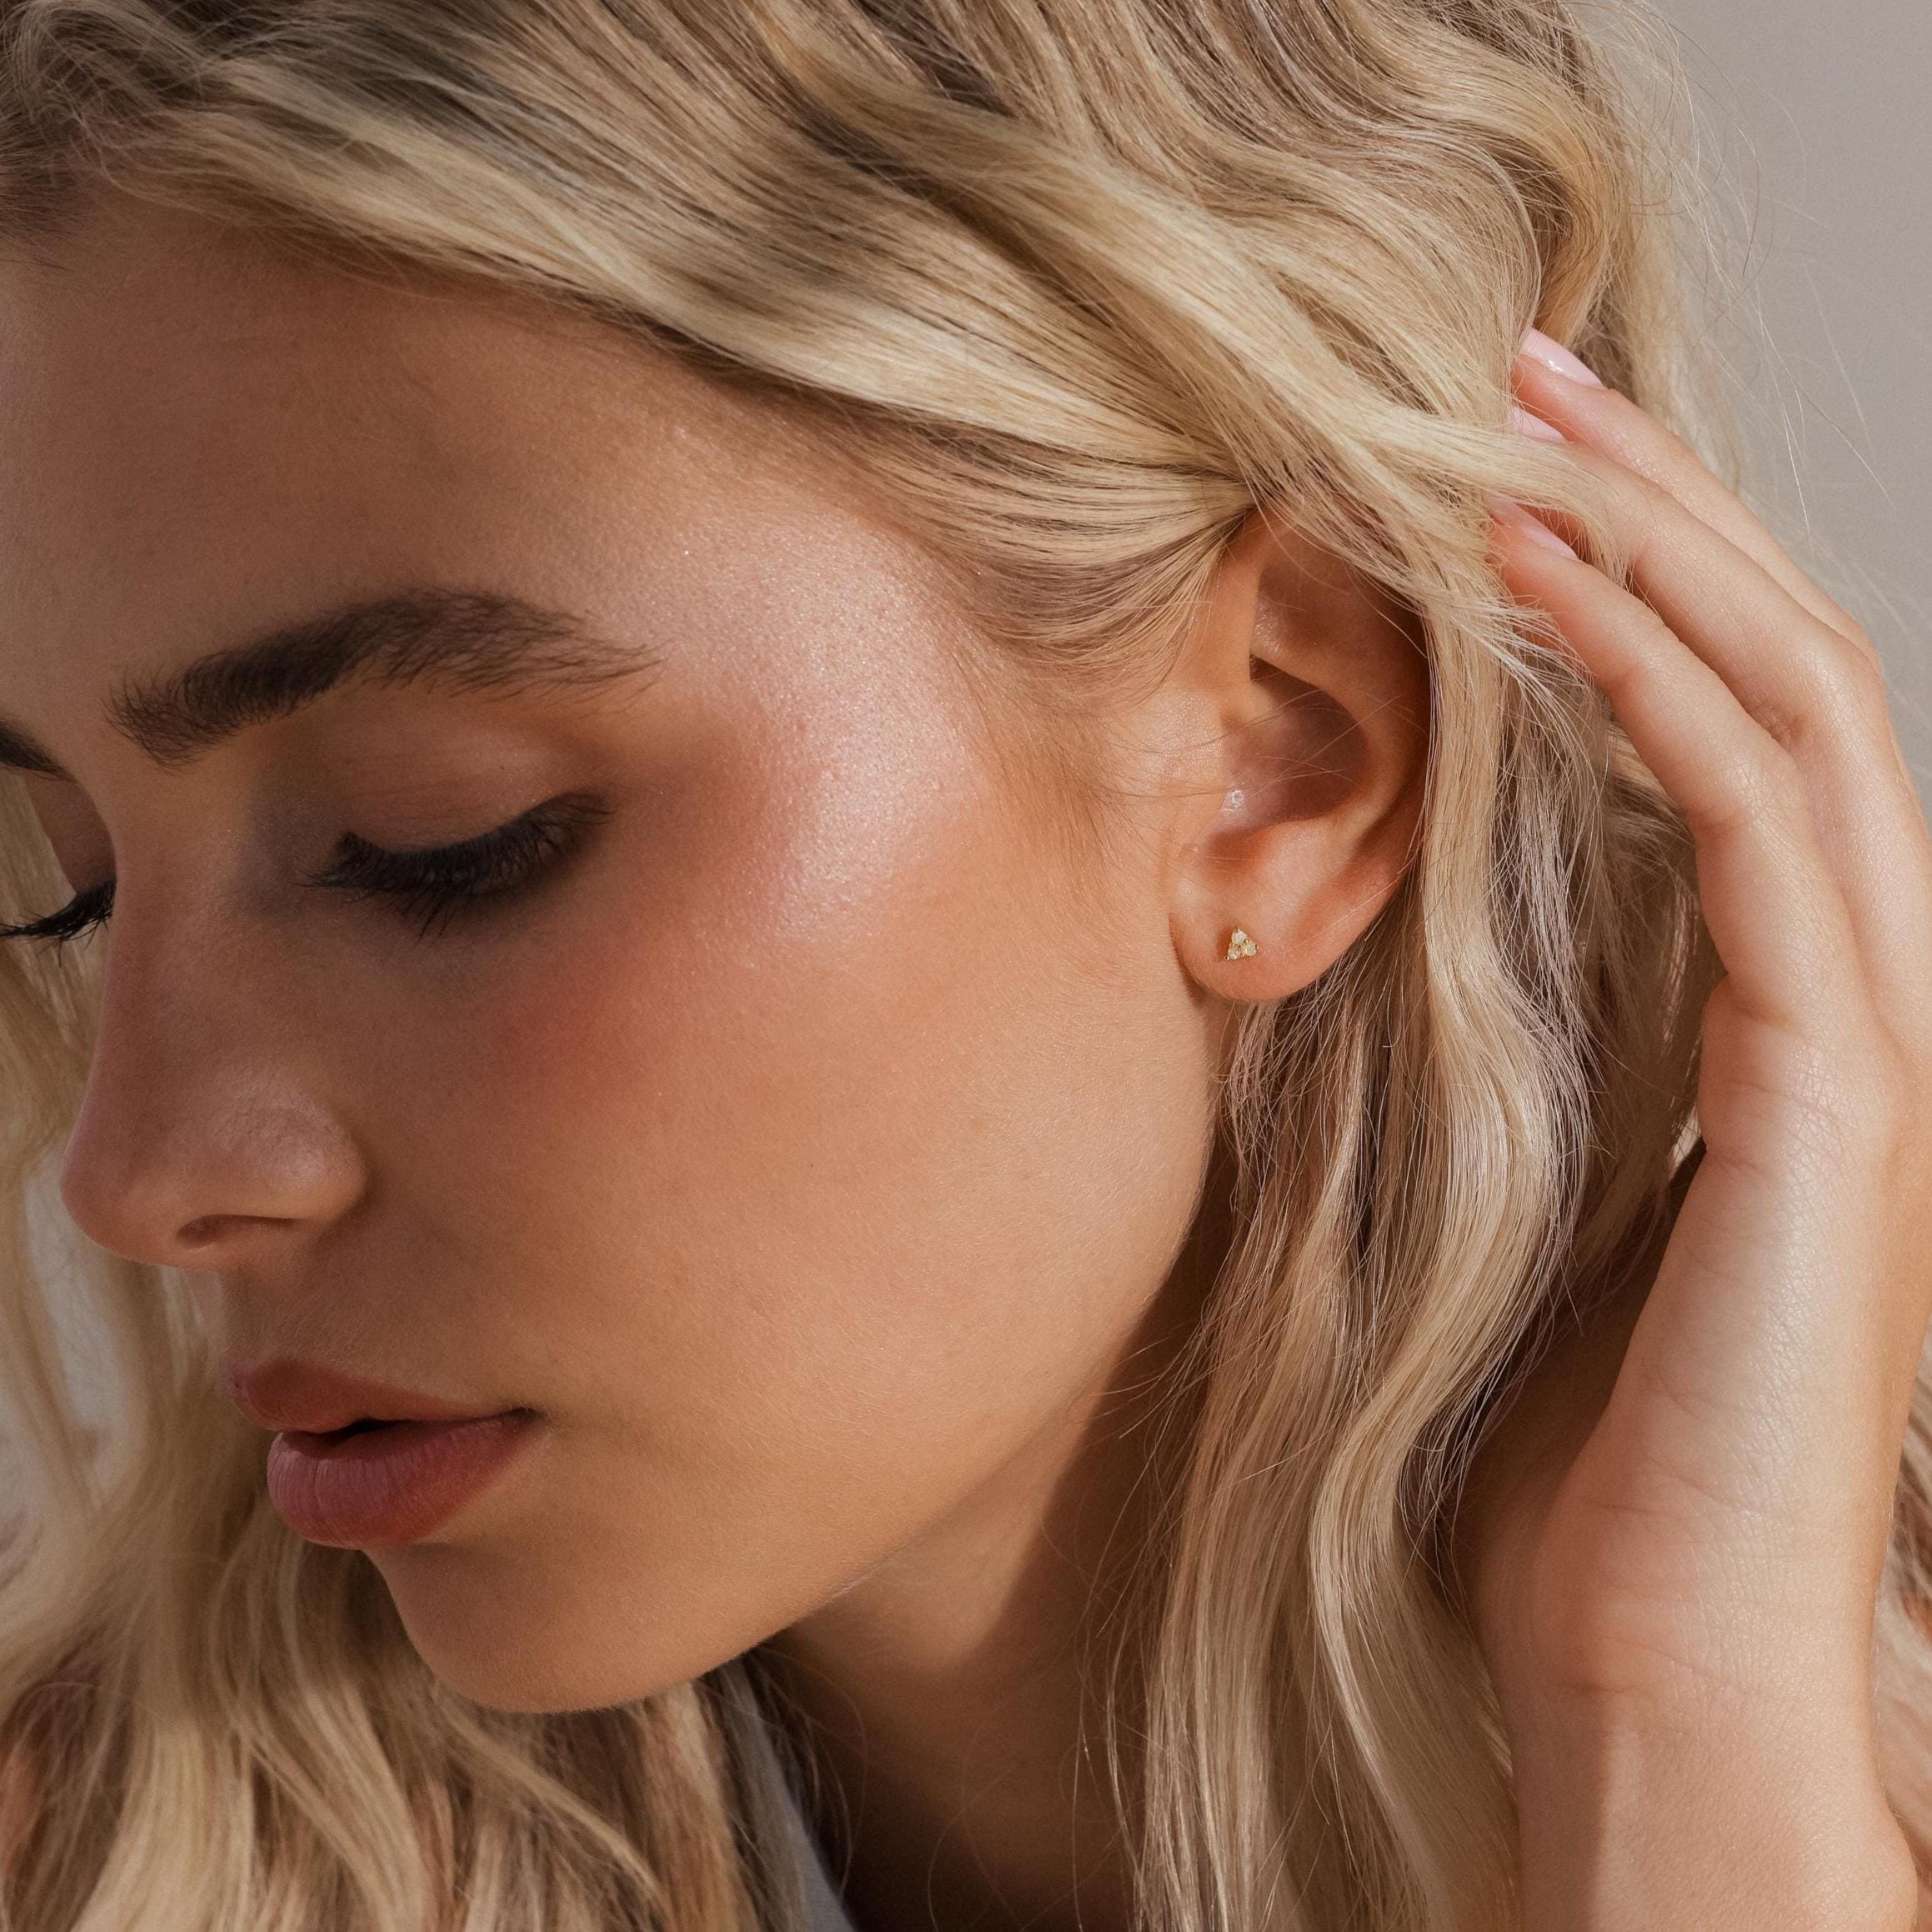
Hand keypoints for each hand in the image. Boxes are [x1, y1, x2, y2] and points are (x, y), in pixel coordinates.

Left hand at [1451, 333, 1931, 1928]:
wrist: (1650, 1666)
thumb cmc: (1569, 1473)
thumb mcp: (1520, 1210)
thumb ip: (1510, 1061)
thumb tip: (1390, 940)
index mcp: (1777, 1022)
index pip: (1727, 734)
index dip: (1625, 586)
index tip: (1488, 479)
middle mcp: (1853, 996)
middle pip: (1777, 671)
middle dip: (1651, 507)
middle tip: (1512, 374)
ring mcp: (1868, 1037)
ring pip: (1796, 707)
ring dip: (1657, 545)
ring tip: (1521, 419)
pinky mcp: (1840, 1095)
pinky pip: (1762, 828)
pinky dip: (1651, 687)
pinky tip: (1538, 588)